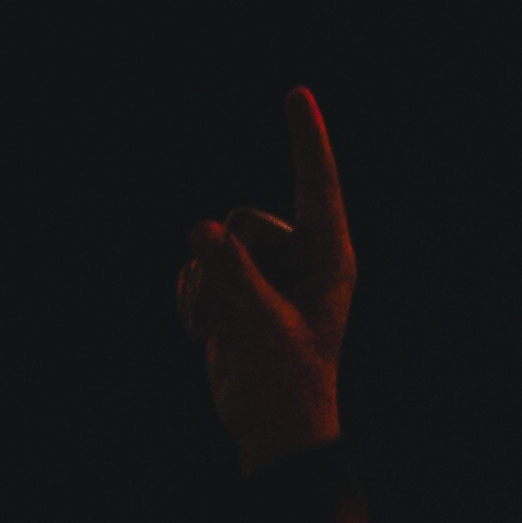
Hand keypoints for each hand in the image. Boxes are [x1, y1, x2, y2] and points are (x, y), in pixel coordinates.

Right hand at [178, 89, 355, 474]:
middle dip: (226, 267)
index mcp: (327, 260)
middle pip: (243, 220)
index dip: (307, 140)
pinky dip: (194, 298)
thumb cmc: (287, 384)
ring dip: (206, 290)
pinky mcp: (233, 286)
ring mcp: (264, 270)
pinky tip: (206, 334)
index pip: (316, 187)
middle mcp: (298, 257)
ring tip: (221, 333)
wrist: (271, 429)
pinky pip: (197, 265)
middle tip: (233, 319)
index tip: (297, 93)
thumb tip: (198, 228)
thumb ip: (233, 276)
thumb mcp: (263, 328)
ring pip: (213, 243)